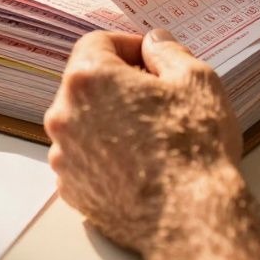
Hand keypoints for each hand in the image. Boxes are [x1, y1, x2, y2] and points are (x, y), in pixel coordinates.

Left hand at [45, 30, 259, 259]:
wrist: (190, 216)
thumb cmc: (193, 148)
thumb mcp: (195, 79)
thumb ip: (167, 50)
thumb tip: (154, 43)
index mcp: (89, 79)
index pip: (97, 43)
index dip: (127, 46)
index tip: (149, 59)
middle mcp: (64, 114)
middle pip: (87, 83)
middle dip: (118, 84)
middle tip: (156, 98)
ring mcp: (64, 155)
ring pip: (84, 121)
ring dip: (110, 120)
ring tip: (150, 135)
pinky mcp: (71, 188)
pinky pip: (84, 157)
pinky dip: (105, 154)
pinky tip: (139, 162)